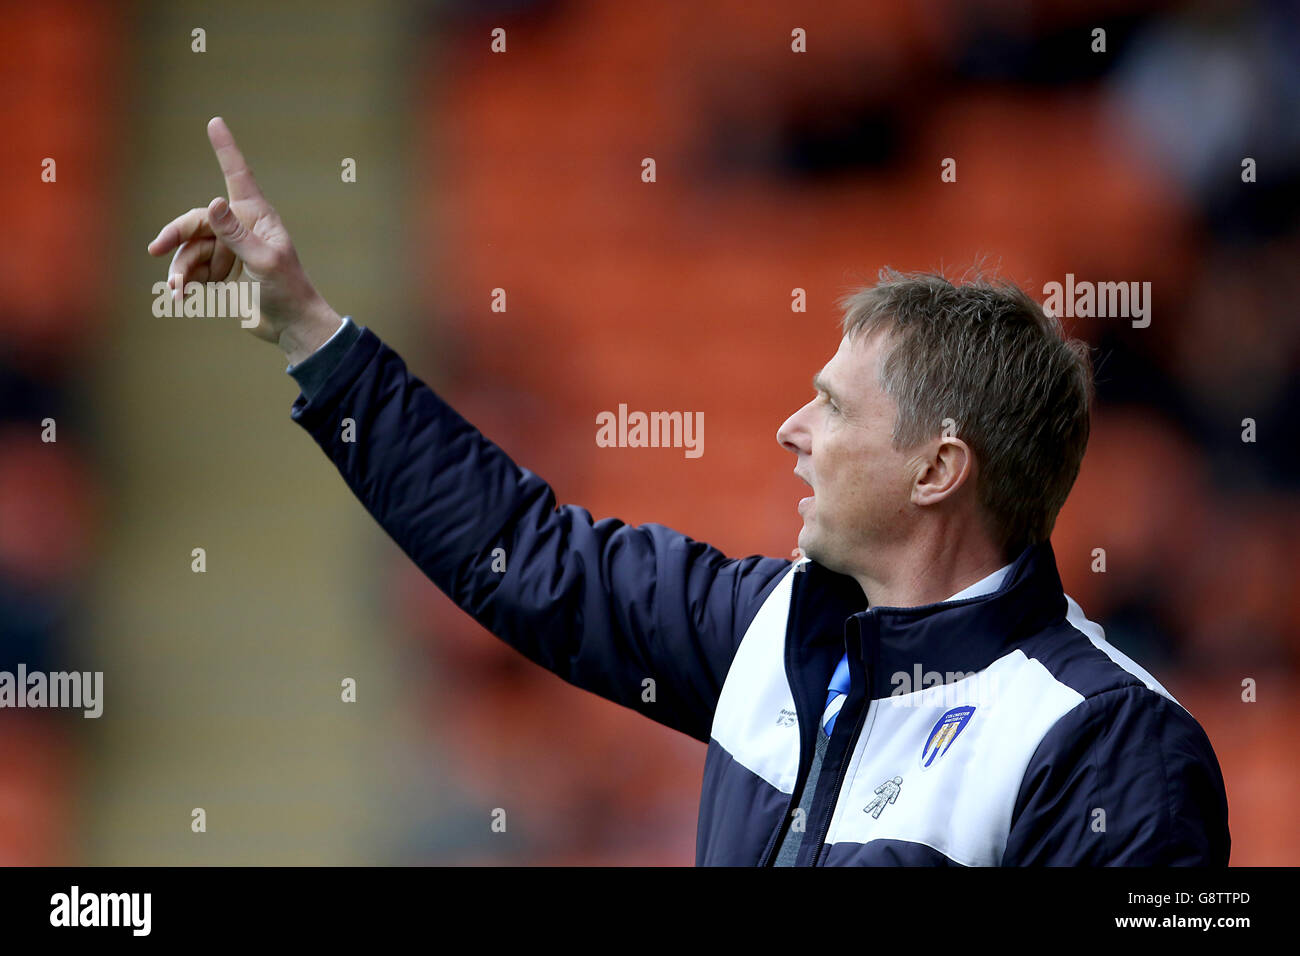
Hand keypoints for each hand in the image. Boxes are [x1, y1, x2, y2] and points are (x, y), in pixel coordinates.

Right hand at [147, 116, 340, 361]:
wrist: (290, 327)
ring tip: (178, 291)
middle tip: (156, 249)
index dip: (226, 149)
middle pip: (198, 221)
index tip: (215, 122)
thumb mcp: (263, 262)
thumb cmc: (287, 290)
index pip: (238, 176)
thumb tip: (213, 202)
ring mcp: (229, 250)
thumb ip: (236, 234)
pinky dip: (186, 281)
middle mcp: (240, 228)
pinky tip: (183, 297)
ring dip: (181, 269)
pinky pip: (193, 269)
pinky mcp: (221, 271)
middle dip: (176, 236)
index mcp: (257, 218)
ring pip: (191, 249)